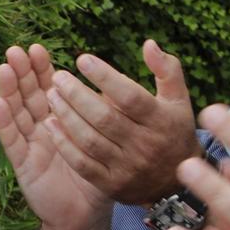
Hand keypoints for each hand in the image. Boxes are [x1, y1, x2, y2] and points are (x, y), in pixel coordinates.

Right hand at [0, 45, 109, 229]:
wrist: (87, 215)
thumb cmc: (99, 176)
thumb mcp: (106, 140)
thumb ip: (106, 113)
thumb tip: (110, 83)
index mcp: (61, 120)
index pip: (48, 88)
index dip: (42, 69)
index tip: (38, 48)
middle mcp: (42, 128)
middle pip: (28, 95)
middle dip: (22, 72)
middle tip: (16, 50)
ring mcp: (30, 145)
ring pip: (17, 112)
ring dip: (9, 90)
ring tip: (4, 68)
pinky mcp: (22, 164)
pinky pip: (12, 140)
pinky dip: (4, 121)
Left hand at [44, 41, 199, 205]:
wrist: (174, 183)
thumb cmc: (173, 131)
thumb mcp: (179, 100)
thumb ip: (167, 70)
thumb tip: (148, 44)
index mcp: (161, 121)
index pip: (130, 97)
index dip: (105, 77)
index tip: (82, 59)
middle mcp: (144, 145)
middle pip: (105, 118)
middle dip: (77, 95)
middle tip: (58, 77)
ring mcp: (127, 168)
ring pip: (90, 140)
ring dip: (66, 116)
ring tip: (51, 95)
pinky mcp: (112, 185)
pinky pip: (82, 164)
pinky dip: (64, 144)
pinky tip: (50, 124)